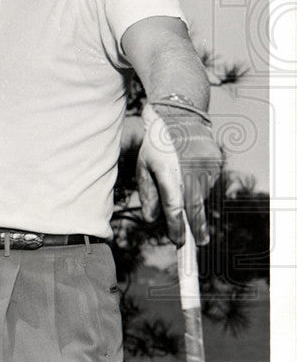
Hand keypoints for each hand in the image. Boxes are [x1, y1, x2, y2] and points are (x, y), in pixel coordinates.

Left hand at [137, 104, 221, 245]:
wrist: (180, 117)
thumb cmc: (156, 145)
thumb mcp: (144, 167)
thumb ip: (148, 194)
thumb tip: (152, 220)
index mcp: (168, 172)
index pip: (173, 205)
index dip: (176, 225)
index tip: (178, 241)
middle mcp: (189, 170)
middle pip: (194, 206)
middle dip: (196, 227)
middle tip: (198, 243)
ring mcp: (205, 166)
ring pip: (201, 194)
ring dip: (193, 199)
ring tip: (182, 181)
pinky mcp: (216, 163)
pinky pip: (208, 182)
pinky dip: (200, 185)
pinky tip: (191, 171)